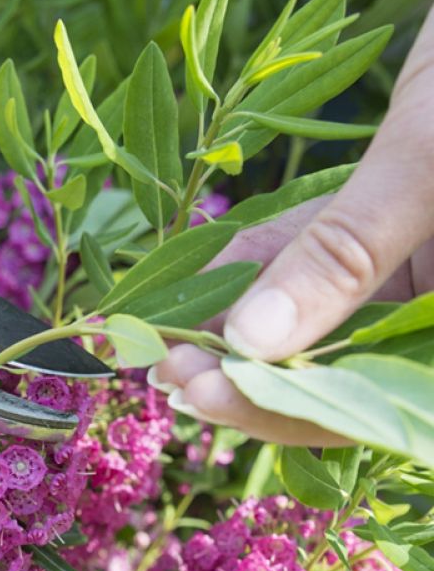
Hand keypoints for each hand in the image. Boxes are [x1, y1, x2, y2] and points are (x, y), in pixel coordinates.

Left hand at [153, 4, 433, 443]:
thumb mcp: (432, 160)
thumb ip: (346, 253)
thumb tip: (250, 341)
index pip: (374, 409)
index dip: (282, 410)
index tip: (200, 393)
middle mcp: (432, 322)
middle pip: (337, 381)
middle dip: (247, 378)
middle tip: (163, 368)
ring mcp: (417, 281)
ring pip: (318, 330)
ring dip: (238, 334)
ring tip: (163, 336)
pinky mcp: (389, 237)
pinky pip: (317, 268)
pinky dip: (258, 274)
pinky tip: (196, 282)